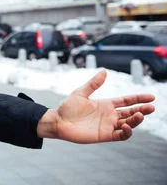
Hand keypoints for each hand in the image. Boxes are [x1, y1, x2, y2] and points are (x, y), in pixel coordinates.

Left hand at [37, 70, 154, 142]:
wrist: (58, 121)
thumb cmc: (67, 107)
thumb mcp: (81, 93)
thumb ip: (93, 84)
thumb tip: (104, 71)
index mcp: (106, 104)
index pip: (127, 101)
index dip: (138, 99)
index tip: (151, 97)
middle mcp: (110, 115)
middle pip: (131, 112)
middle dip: (142, 110)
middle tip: (151, 107)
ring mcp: (108, 125)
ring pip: (128, 123)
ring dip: (136, 120)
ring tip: (140, 115)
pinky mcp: (105, 135)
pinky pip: (120, 135)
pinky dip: (127, 132)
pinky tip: (127, 126)